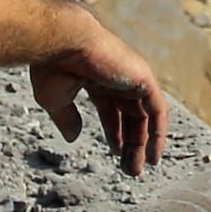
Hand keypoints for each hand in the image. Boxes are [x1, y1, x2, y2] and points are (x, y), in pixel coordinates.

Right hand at [32, 21, 172, 173]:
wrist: (61, 42)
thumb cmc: (52, 66)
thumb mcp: (55, 99)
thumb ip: (66, 118)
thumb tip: (73, 138)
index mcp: (95, 78)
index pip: (111, 108)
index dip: (114, 132)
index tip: (115, 153)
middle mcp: (116, 76)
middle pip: (131, 114)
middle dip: (131, 142)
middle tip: (129, 169)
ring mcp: (131, 76)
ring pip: (145, 115)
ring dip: (145, 144)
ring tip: (138, 169)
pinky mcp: (143, 78)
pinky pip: (158, 110)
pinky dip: (158, 132)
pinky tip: (154, 154)